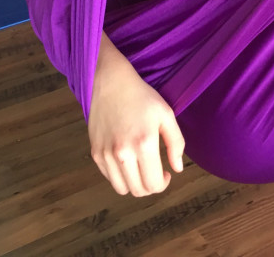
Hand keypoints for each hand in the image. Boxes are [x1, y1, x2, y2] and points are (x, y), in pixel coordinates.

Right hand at [88, 38, 185, 195]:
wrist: (111, 83)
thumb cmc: (142, 97)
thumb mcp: (166, 114)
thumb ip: (176, 143)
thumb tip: (177, 169)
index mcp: (144, 144)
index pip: (153, 184)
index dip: (162, 184)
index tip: (166, 173)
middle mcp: (123, 153)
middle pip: (138, 190)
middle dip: (150, 186)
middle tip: (155, 172)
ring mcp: (106, 155)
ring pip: (122, 189)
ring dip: (134, 184)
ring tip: (141, 169)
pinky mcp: (95, 153)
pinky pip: (109, 178)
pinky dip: (120, 176)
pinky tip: (127, 160)